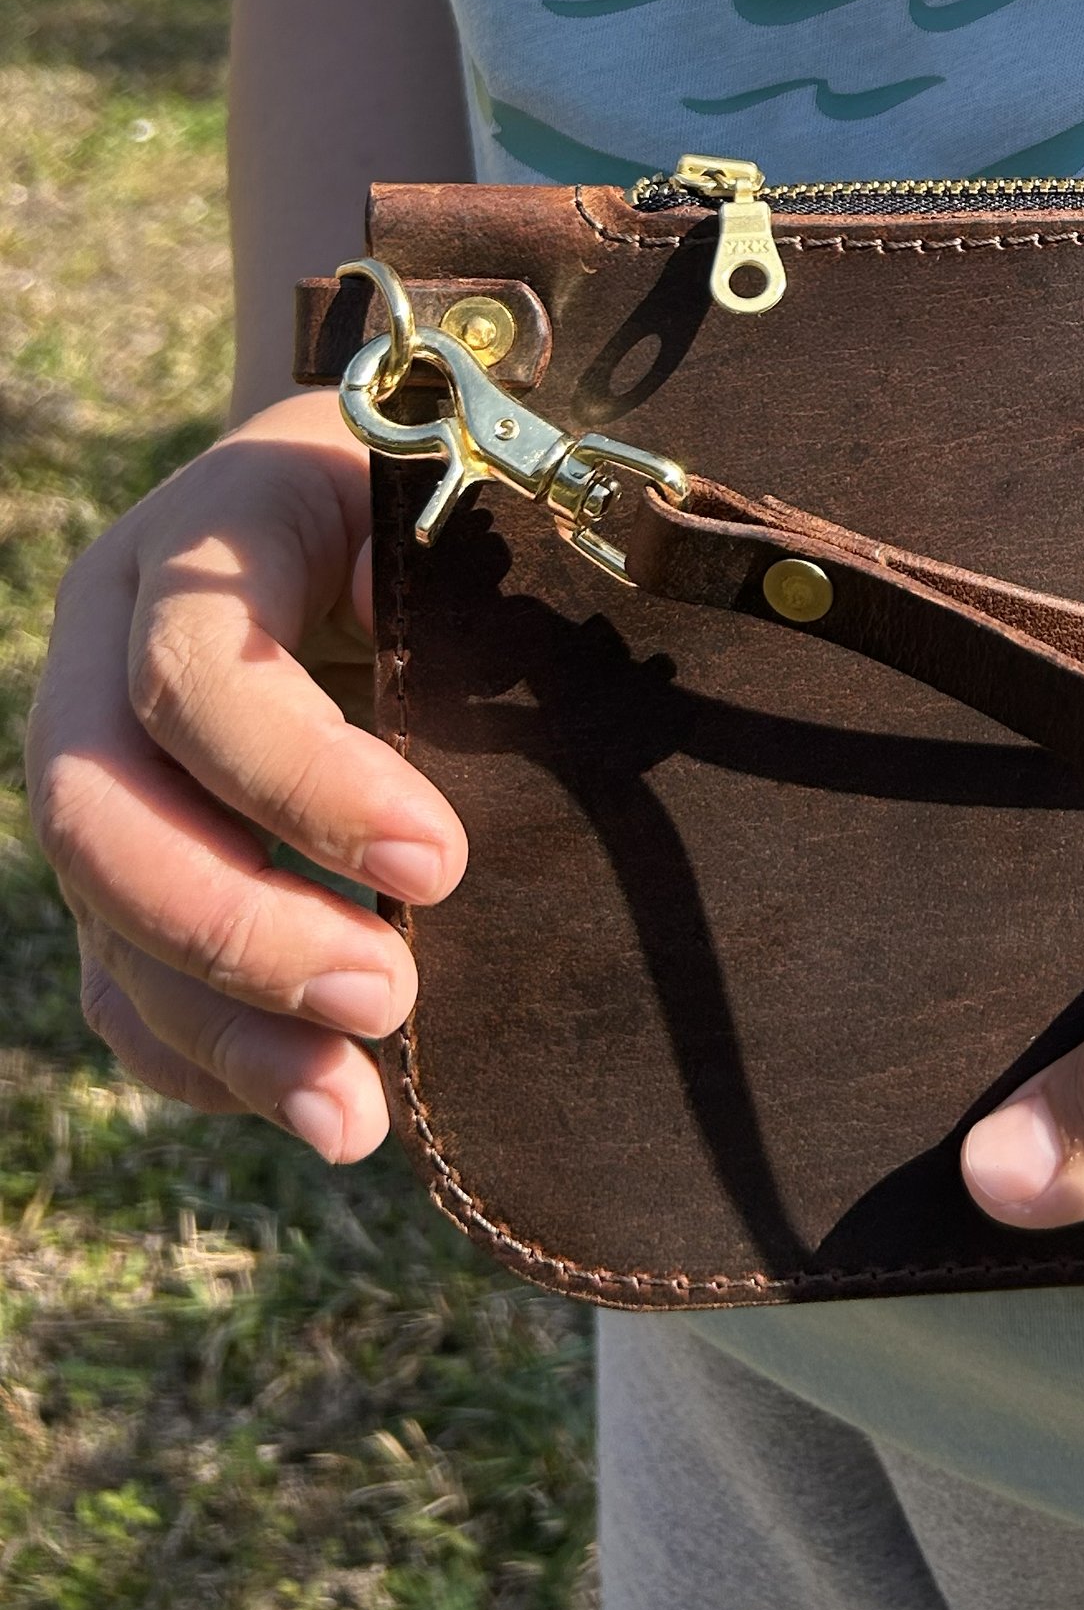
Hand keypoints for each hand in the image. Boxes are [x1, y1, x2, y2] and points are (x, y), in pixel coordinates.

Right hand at [28, 393, 467, 1161]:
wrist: (376, 493)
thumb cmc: (450, 496)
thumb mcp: (458, 494)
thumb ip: (458, 570)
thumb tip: (440, 662)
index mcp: (200, 538)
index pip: (194, 674)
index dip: (302, 783)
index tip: (439, 863)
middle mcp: (107, 649)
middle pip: (102, 816)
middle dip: (239, 931)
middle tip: (388, 998)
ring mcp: (99, 762)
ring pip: (104, 921)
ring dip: (225, 1033)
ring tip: (352, 1116)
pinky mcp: (123, 861)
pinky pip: (123, 982)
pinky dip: (211, 1061)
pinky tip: (314, 1104)